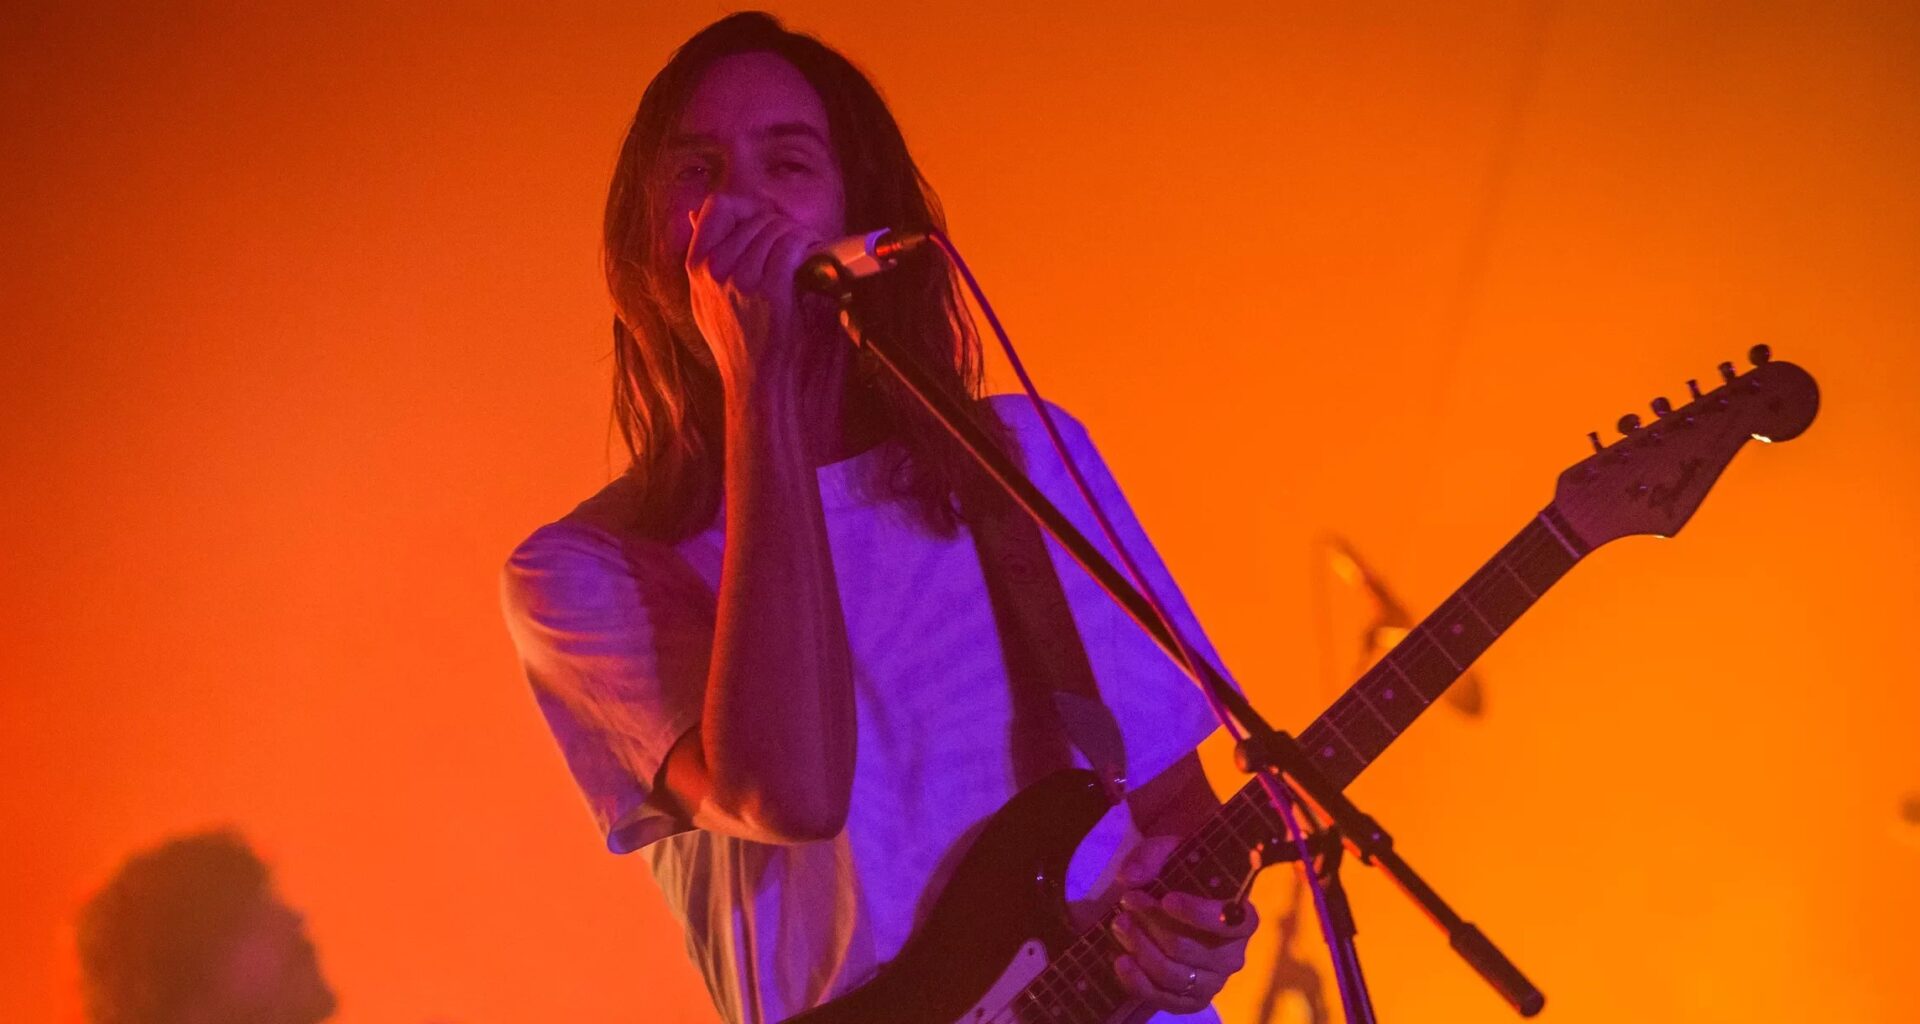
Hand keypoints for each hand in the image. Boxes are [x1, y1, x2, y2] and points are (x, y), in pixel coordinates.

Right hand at [684, 191, 827, 393]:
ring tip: (806, 248)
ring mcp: (742, 281)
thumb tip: (694, 216)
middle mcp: (716, 270)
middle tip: (795, 240)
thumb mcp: (704, 299)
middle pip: (755, 219)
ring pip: (776, 229)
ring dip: (797, 234)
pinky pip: (791, 246)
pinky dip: (807, 243)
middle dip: (780, 225)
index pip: (716, 208)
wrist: (756, 380)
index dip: (744, 207)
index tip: (761, 222)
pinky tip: (814, 253)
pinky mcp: (770, 292)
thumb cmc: (736, 341)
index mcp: (697, 267)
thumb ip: (702, 258)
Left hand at [1109, 835, 1258, 1014]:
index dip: (1198, 914)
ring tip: (1119, 925)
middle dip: (1152, 926)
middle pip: (1189, 949)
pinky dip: (1139, 983)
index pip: (1230, 922)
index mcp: (1243, 919)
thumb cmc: (1183, 875)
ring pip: (1173, 975)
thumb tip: (1129, 877)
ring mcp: (1212, 982)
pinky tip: (1121, 960)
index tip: (1167, 900)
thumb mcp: (1171, 852)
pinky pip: (1164, 999)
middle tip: (1125, 903)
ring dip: (1141, 949)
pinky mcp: (1191, 1001)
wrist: (1178, 903)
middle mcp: (1233, 956)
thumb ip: (1152, 856)